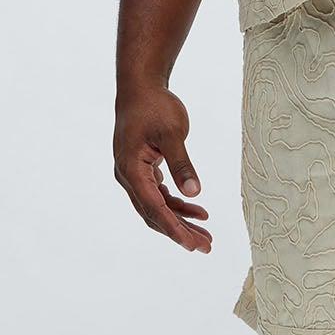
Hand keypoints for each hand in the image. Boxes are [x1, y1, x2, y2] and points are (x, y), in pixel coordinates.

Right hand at [113, 84, 211, 252]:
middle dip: (180, 231)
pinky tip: (198, 211)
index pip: (153, 207)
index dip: (173, 228)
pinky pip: (159, 195)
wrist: (140, 87)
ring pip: (157, 207)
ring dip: (181, 221)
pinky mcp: (142, 169)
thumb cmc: (154, 106)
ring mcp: (134, 174)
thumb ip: (182, 164)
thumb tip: (194, 193)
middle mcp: (128, 176)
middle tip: (206, 246)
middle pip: (154, 214)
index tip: (192, 244)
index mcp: (130, 169)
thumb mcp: (172, 133)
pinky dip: (177, 205)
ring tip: (205, 234)